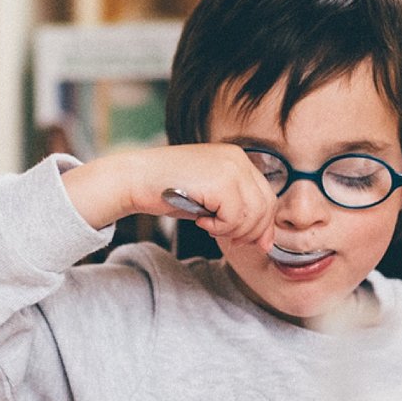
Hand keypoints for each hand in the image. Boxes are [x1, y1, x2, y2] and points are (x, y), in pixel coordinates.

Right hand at [60, 143, 278, 245]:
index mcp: (237, 158)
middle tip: (228, 239)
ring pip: (252, 214)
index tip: (244, 239)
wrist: (135, 179)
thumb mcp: (210, 200)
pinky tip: (200, 220)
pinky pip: (234, 218)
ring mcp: (231, 168)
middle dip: (250, 231)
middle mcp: (238, 158)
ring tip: (209, 225)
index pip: (267, 196)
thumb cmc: (167, 189)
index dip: (261, 224)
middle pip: (266, 206)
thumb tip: (267, 242)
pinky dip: (218, 227)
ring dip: (231, 229)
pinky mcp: (221, 182)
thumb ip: (239, 213)